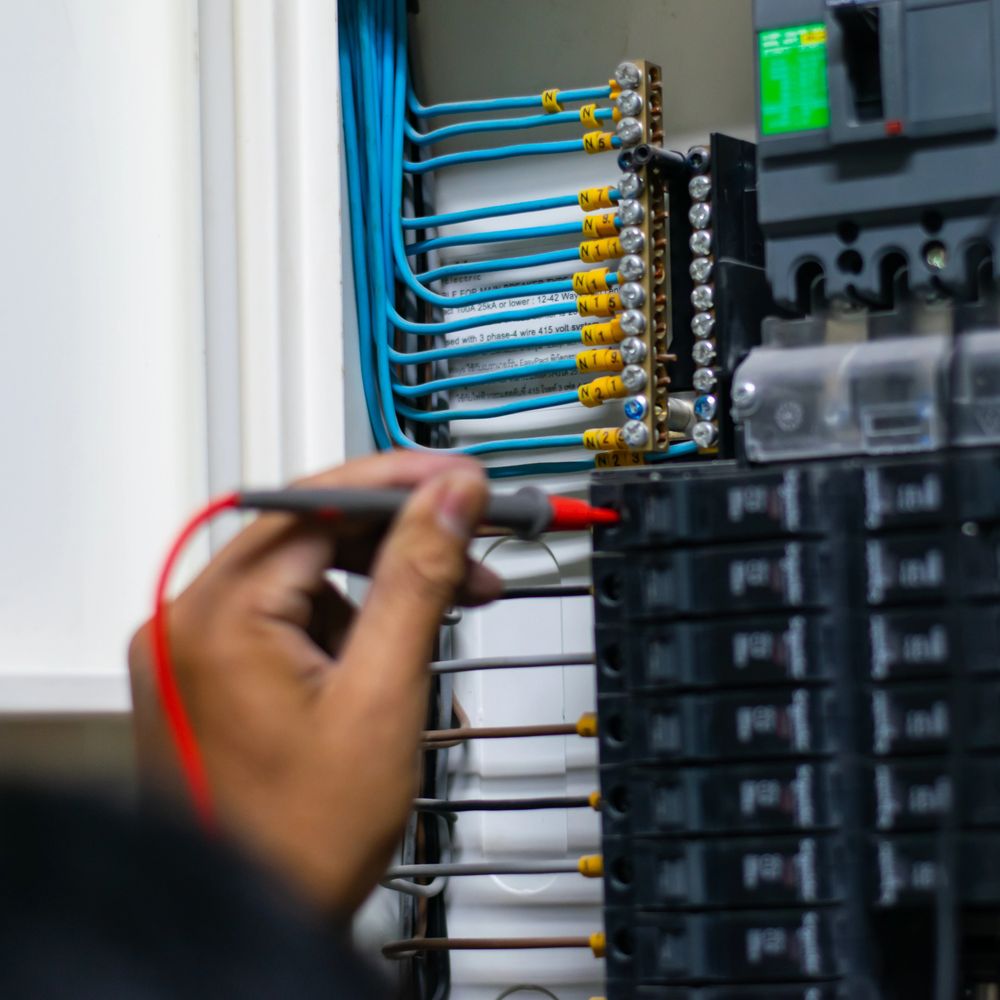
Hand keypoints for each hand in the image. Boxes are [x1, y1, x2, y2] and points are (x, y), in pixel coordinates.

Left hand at [128, 452, 499, 915]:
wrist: (254, 920)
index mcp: (216, 615)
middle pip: (312, 532)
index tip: (461, 482)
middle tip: (471, 543)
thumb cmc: (298, 839)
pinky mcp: (215, 672)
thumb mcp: (382, 693)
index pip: (318, 502)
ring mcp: (197, 648)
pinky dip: (349, 618)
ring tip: (448, 601)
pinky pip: (291, 614)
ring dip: (382, 580)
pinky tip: (395, 641)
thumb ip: (418, 578)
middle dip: (401, 538)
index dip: (401, 484)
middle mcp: (189, 620)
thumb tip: (449, 498)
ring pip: (307, 572)